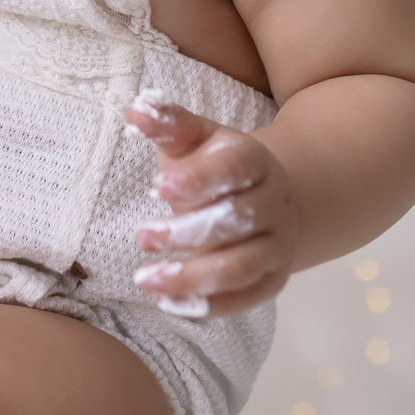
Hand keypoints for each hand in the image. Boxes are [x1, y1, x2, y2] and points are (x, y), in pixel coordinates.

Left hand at [126, 92, 297, 317]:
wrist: (263, 197)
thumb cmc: (213, 165)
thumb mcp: (194, 139)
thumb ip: (168, 125)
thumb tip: (136, 109)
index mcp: (256, 161)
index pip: (235, 167)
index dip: (199, 178)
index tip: (157, 187)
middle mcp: (275, 203)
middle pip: (236, 221)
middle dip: (186, 232)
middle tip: (141, 236)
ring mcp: (278, 245)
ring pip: (240, 266)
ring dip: (191, 277)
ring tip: (145, 278)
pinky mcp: (273, 280)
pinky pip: (243, 298)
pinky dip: (206, 305)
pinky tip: (166, 301)